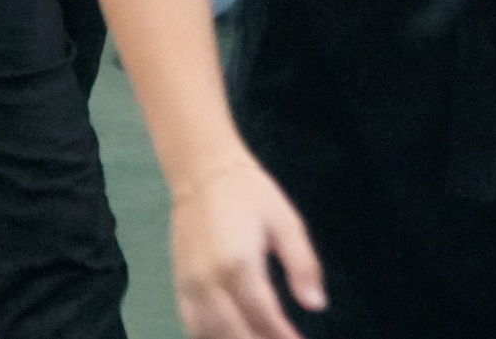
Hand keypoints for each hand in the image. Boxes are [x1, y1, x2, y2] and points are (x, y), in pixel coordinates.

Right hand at [171, 160, 325, 338]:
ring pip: (209, 335)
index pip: (263, 316)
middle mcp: (209, 282)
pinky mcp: (179, 287)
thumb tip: (316, 304)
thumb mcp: (286, 222)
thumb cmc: (250, 194)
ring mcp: (189, 287)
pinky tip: (232, 338)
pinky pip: (191, 326)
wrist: (202, 172)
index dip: (283, 337)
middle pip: (234, 333)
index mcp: (238, 264)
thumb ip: (303, 264)